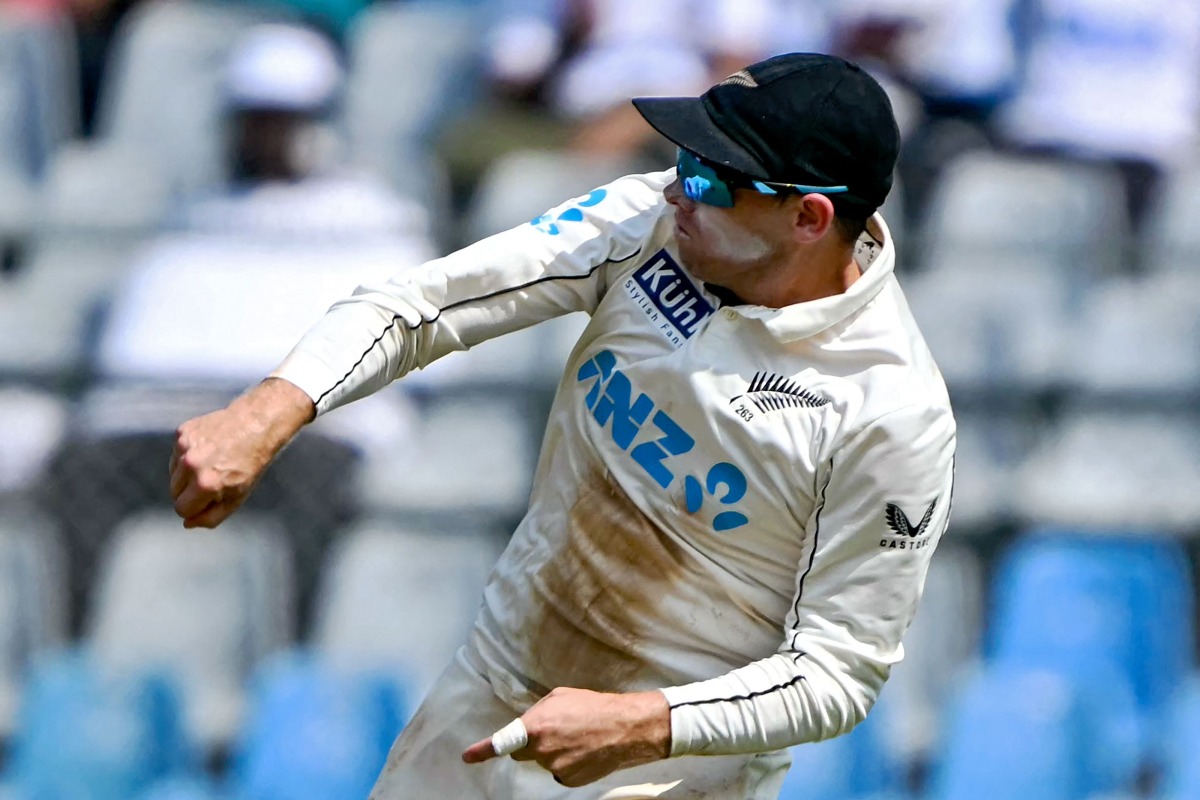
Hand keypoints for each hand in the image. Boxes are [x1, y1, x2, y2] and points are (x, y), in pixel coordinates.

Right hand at [170, 378, 313, 527]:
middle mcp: (191, 465)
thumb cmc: (250, 465)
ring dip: (186, 474)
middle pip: (174, 492)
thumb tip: (187, 524)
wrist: (255, 425)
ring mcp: (184, 446)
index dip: (194, 507)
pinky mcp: (182, 432)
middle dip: (189, 492)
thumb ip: (211, 517)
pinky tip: (207, 449)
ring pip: (173, 474)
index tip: (206, 500)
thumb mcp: (237, 497)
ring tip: (211, 464)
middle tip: (211, 481)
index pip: (181, 508)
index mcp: (206, 484)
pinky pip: (176, 454)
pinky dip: (186, 456)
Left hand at [462, 687, 670, 787]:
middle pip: (523, 752)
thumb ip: (538, 711)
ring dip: (553, 752)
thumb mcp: (560, 696)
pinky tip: (584, 751)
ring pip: (544, 762)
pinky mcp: (569, 781)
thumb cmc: (593, 706)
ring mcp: (555, 769)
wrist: (625, 728)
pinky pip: (559, 772)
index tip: (467, 757)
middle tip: (556, 731)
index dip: (482, 751)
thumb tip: (529, 723)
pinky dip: (568, 764)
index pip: (503, 742)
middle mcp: (542, 750)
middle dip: (532, 743)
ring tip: (578, 738)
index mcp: (536, 726)